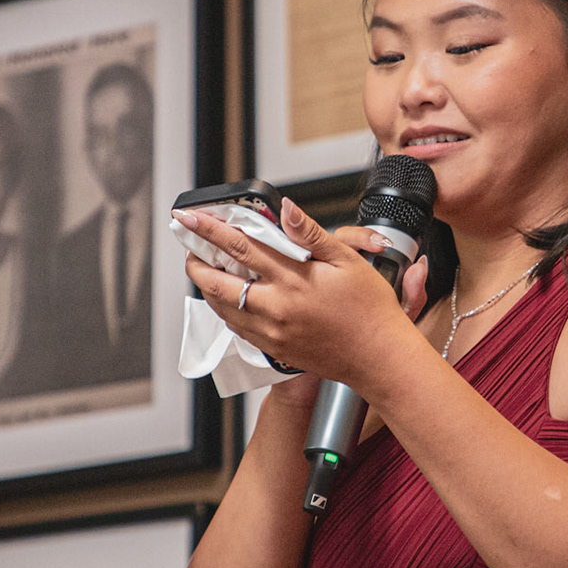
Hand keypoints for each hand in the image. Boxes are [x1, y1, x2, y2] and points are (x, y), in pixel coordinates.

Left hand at [176, 197, 429, 395]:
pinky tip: (230, 299)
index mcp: (293, 280)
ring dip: (208, 287)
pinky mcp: (275, 349)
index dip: (210, 230)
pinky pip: (238, 328)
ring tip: (204, 269)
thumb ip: (310, 233)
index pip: (240, 248)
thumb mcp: (347, 260)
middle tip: (188, 246)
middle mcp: (276, 308)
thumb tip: (286, 209)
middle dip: (196, 262)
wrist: (379, 357)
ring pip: (223, 308)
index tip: (189, 219)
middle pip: (219, 283)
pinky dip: (226, 310)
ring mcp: (272, 332)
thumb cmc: (370, 309)